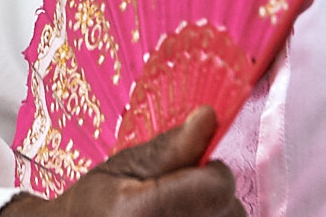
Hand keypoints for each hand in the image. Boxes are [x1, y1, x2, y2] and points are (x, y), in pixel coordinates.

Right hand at [2, 107, 243, 216]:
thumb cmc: (95, 205)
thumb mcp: (123, 166)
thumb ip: (170, 147)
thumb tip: (208, 117)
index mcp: (140, 213)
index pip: (218, 186)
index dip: (209, 170)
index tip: (190, 167)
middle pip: (230, 209)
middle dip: (211, 194)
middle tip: (177, 193)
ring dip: (213, 212)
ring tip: (177, 209)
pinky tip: (181, 216)